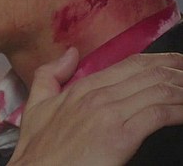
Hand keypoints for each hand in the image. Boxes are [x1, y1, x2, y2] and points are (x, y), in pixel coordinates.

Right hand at [7, 49, 182, 165]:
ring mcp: (109, 113)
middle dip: (177, 70)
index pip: (130, 64)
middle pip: (149, 73)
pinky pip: (159, 114)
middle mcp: (98, 95)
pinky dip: (178, 110)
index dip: (159, 61)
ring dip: (182, 89)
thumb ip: (48, 75)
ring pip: (157, 90)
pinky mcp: (121, 136)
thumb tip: (71, 53)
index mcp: (81, 87)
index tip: (176, 63)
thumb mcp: (35, 106)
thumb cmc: (38, 150)